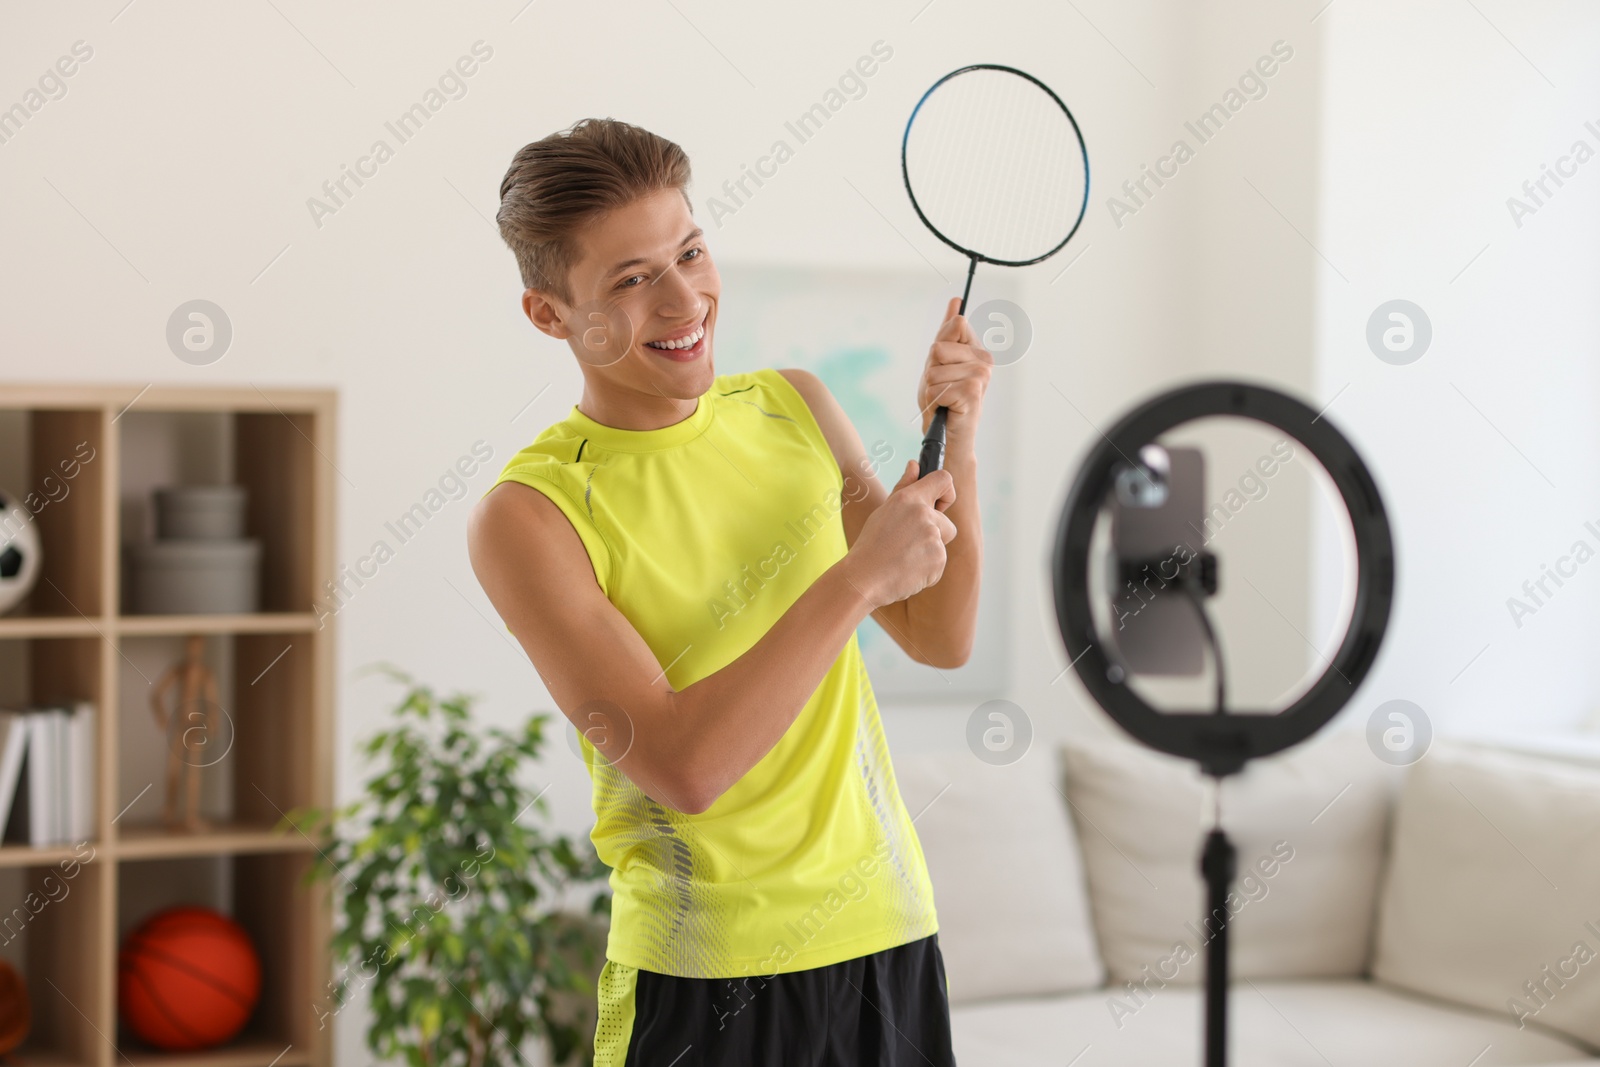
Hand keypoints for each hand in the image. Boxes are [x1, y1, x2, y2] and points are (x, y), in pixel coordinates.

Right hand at [843, 460, 956, 607]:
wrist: (863, 578)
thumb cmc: (871, 544)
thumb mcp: (885, 510)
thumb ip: (905, 487)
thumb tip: (915, 465)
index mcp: (909, 499)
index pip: (944, 479)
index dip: (946, 491)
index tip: (939, 504)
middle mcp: (923, 515)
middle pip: (947, 522)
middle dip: (935, 533)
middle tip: (907, 544)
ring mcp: (933, 538)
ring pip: (942, 544)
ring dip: (929, 551)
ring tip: (903, 558)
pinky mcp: (938, 560)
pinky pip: (939, 563)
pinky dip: (927, 569)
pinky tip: (907, 570)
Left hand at [918, 297, 993, 460]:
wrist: (949, 436)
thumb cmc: (944, 400)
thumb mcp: (940, 362)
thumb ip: (948, 332)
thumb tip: (956, 300)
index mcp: (978, 350)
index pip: (954, 325)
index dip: (938, 349)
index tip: (945, 367)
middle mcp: (985, 361)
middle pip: (938, 349)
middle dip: (931, 371)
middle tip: (941, 389)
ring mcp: (981, 377)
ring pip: (933, 371)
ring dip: (930, 390)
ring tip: (942, 400)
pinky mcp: (972, 393)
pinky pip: (935, 389)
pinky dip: (933, 401)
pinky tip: (945, 409)